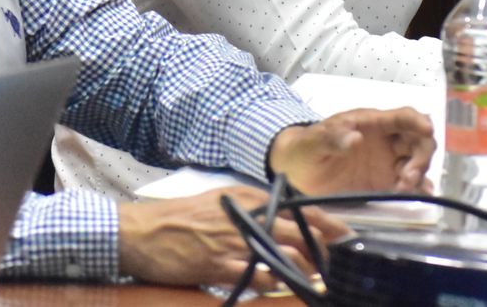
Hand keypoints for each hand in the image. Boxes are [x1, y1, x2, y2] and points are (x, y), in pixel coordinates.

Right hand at [116, 184, 348, 288]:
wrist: (141, 232)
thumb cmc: (179, 217)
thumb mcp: (219, 200)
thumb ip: (250, 208)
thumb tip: (280, 219)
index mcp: (248, 197)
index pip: (300, 208)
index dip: (326, 223)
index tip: (344, 235)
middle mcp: (246, 216)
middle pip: (301, 235)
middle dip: (322, 253)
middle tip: (331, 266)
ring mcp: (234, 243)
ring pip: (286, 260)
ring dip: (303, 274)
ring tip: (312, 283)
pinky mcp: (220, 267)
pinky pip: (258, 279)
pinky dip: (272, 286)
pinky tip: (276, 288)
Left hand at [267, 106, 435, 195]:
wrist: (296, 172)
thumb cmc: (305, 148)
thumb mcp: (314, 141)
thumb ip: (332, 138)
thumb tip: (355, 138)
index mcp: (371, 123)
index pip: (402, 116)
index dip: (417, 120)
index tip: (427, 129)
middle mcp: (385, 141)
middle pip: (418, 140)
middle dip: (421, 156)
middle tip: (408, 176)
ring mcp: (387, 162)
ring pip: (417, 162)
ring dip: (418, 174)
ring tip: (401, 189)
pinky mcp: (384, 182)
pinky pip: (409, 183)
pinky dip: (417, 188)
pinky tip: (415, 196)